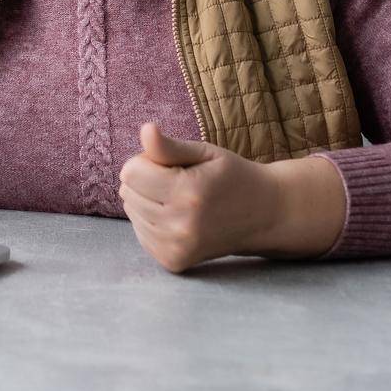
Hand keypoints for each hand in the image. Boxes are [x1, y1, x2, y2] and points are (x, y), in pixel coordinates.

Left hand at [117, 122, 345, 272]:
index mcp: (188, 193)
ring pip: (131, 212)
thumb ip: (169, 146)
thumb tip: (145, 129)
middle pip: (127, 191)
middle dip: (146, 180)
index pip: (130, 171)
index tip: (172, 163)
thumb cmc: (232, 176)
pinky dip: (152, 221)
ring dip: (148, 201)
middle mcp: (181, 225)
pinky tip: (178, 218)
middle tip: (179, 181)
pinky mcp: (173, 261)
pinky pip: (140, 232)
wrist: (263, 215)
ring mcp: (177, 248)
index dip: (147, 160)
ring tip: (181, 200)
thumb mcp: (205, 153)